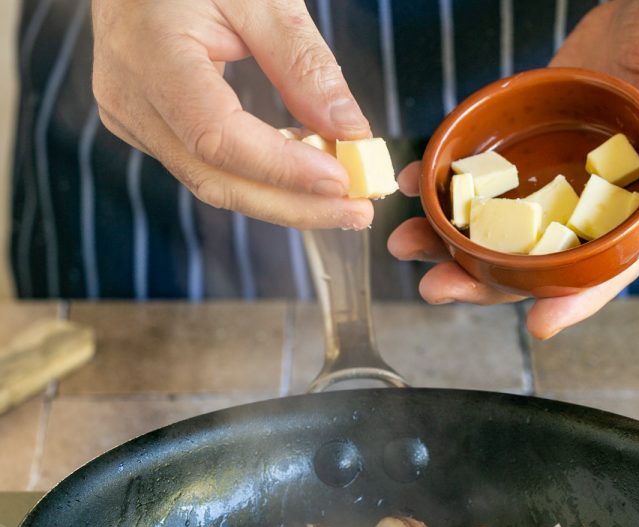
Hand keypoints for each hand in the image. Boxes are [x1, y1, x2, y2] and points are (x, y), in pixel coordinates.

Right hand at [92, 0, 372, 229]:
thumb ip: (303, 63)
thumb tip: (350, 131)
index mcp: (149, 52)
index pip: (217, 135)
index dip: (282, 168)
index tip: (341, 180)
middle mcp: (131, 98)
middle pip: (217, 179)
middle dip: (293, 204)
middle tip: (357, 211)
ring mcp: (133, 120)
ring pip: (214, 183)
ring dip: (283, 199)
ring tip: (341, 200)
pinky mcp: (147, 130)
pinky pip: (208, 169)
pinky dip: (262, 179)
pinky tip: (305, 176)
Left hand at [388, 0, 638, 337]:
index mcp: (637, 201)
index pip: (611, 264)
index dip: (578, 297)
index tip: (541, 322)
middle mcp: (586, 202)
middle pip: (534, 262)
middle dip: (483, 283)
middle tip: (437, 288)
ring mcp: (549, 180)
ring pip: (497, 230)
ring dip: (448, 244)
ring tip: (405, 245)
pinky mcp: (521, 151)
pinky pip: (479, 179)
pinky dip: (443, 186)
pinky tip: (411, 183)